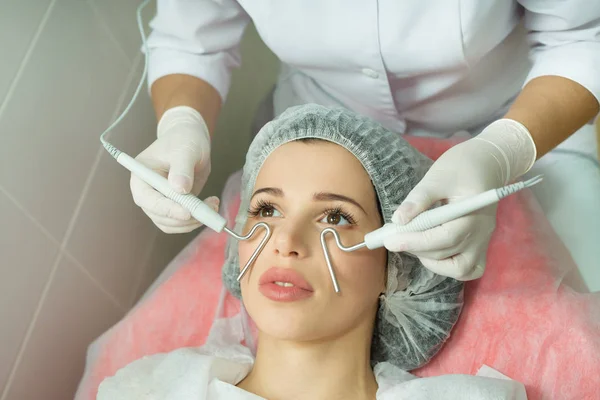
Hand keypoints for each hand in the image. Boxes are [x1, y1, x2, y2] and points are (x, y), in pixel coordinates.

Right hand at [130, 106, 218, 232]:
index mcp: (141, 176)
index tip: (187, 212)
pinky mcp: (174, 206)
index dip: (166, 209)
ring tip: (212, 205)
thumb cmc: (183, 140)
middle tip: (208, 210)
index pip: (147, 199)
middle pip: (159, 216)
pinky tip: (210, 206)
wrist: (191, 140)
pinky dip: (197, 219)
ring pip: (171, 224)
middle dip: (184, 218)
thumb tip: (180, 189)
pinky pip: (182, 223)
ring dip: (193, 221)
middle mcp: (148, 192)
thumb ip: (182, 168)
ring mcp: (160, 201)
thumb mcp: (185, 150)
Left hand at [385, 119, 536, 279]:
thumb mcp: (437, 177)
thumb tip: (398, 220)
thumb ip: (418, 199)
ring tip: (413, 242)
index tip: (390, 240)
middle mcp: (482, 233)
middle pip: (448, 253)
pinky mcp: (479, 246)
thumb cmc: (460, 167)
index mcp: (473, 213)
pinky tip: (430, 251)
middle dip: (416, 249)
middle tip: (393, 238)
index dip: (415, 242)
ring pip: (460, 269)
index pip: (444, 237)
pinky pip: (468, 269)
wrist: (486, 164)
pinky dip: (447, 267)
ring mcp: (483, 242)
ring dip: (432, 261)